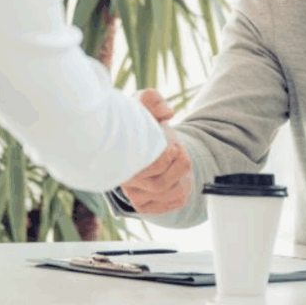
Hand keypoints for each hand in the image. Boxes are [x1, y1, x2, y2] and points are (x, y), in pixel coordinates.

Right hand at [121, 89, 192, 213]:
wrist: (137, 139)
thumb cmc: (139, 121)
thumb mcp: (143, 102)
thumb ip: (153, 100)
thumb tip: (167, 114)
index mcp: (122, 159)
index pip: (155, 165)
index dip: (171, 152)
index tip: (172, 141)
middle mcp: (126, 181)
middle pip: (162, 183)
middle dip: (179, 163)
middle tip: (178, 148)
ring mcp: (135, 195)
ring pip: (171, 193)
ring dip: (182, 175)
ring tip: (178, 160)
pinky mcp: (145, 205)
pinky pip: (171, 204)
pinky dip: (182, 191)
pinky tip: (180, 178)